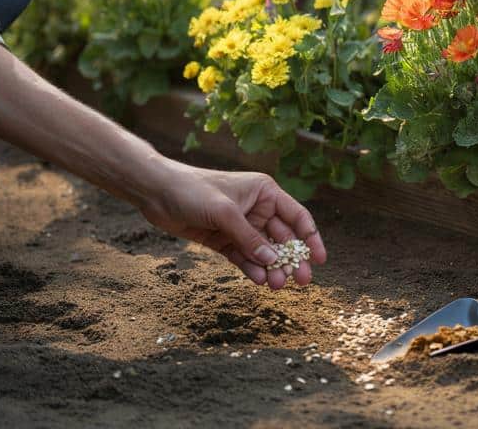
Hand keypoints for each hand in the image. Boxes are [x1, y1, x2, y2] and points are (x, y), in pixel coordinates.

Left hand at [138, 161, 326, 288]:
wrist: (157, 193)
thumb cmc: (194, 191)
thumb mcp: (226, 213)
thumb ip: (250, 239)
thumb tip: (274, 263)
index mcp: (265, 192)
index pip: (297, 216)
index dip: (311, 238)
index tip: (320, 259)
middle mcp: (257, 209)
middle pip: (283, 238)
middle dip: (292, 259)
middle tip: (303, 281)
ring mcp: (241, 226)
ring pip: (263, 251)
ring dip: (272, 268)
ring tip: (278, 286)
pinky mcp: (224, 239)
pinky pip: (244, 257)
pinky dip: (252, 269)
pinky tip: (260, 281)